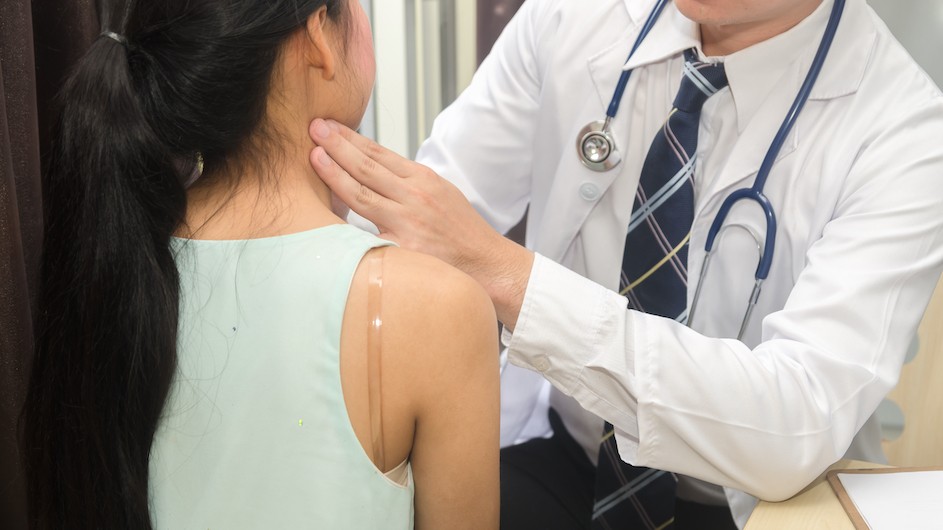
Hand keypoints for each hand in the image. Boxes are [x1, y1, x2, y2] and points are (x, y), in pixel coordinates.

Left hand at [309, 119, 533, 328]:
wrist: (487, 263)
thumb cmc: (461, 230)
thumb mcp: (441, 194)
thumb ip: (408, 183)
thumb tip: (372, 171)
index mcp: (423, 180)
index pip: (379, 154)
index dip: (351, 138)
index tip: (329, 126)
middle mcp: (414, 197)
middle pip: (367, 168)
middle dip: (338, 146)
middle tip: (314, 129)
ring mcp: (408, 223)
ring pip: (362, 194)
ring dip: (335, 173)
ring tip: (314, 157)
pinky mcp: (403, 249)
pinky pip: (367, 235)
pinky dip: (345, 225)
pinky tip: (324, 215)